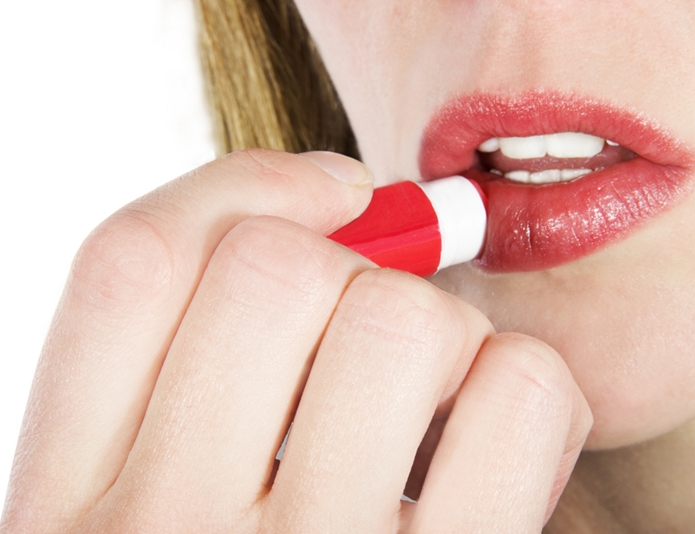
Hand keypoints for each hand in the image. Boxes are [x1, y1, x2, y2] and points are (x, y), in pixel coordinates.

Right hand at [1, 149, 591, 532]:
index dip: (242, 189)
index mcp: (66, 514)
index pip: (130, 264)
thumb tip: (342, 193)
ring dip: (449, 333)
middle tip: (384, 344)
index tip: (336, 191)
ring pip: (404, 316)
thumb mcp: (178, 503)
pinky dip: (528, 391)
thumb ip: (213, 357)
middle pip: (276, 270)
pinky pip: (518, 390)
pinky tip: (505, 453)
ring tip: (440, 415)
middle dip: (359, 270)